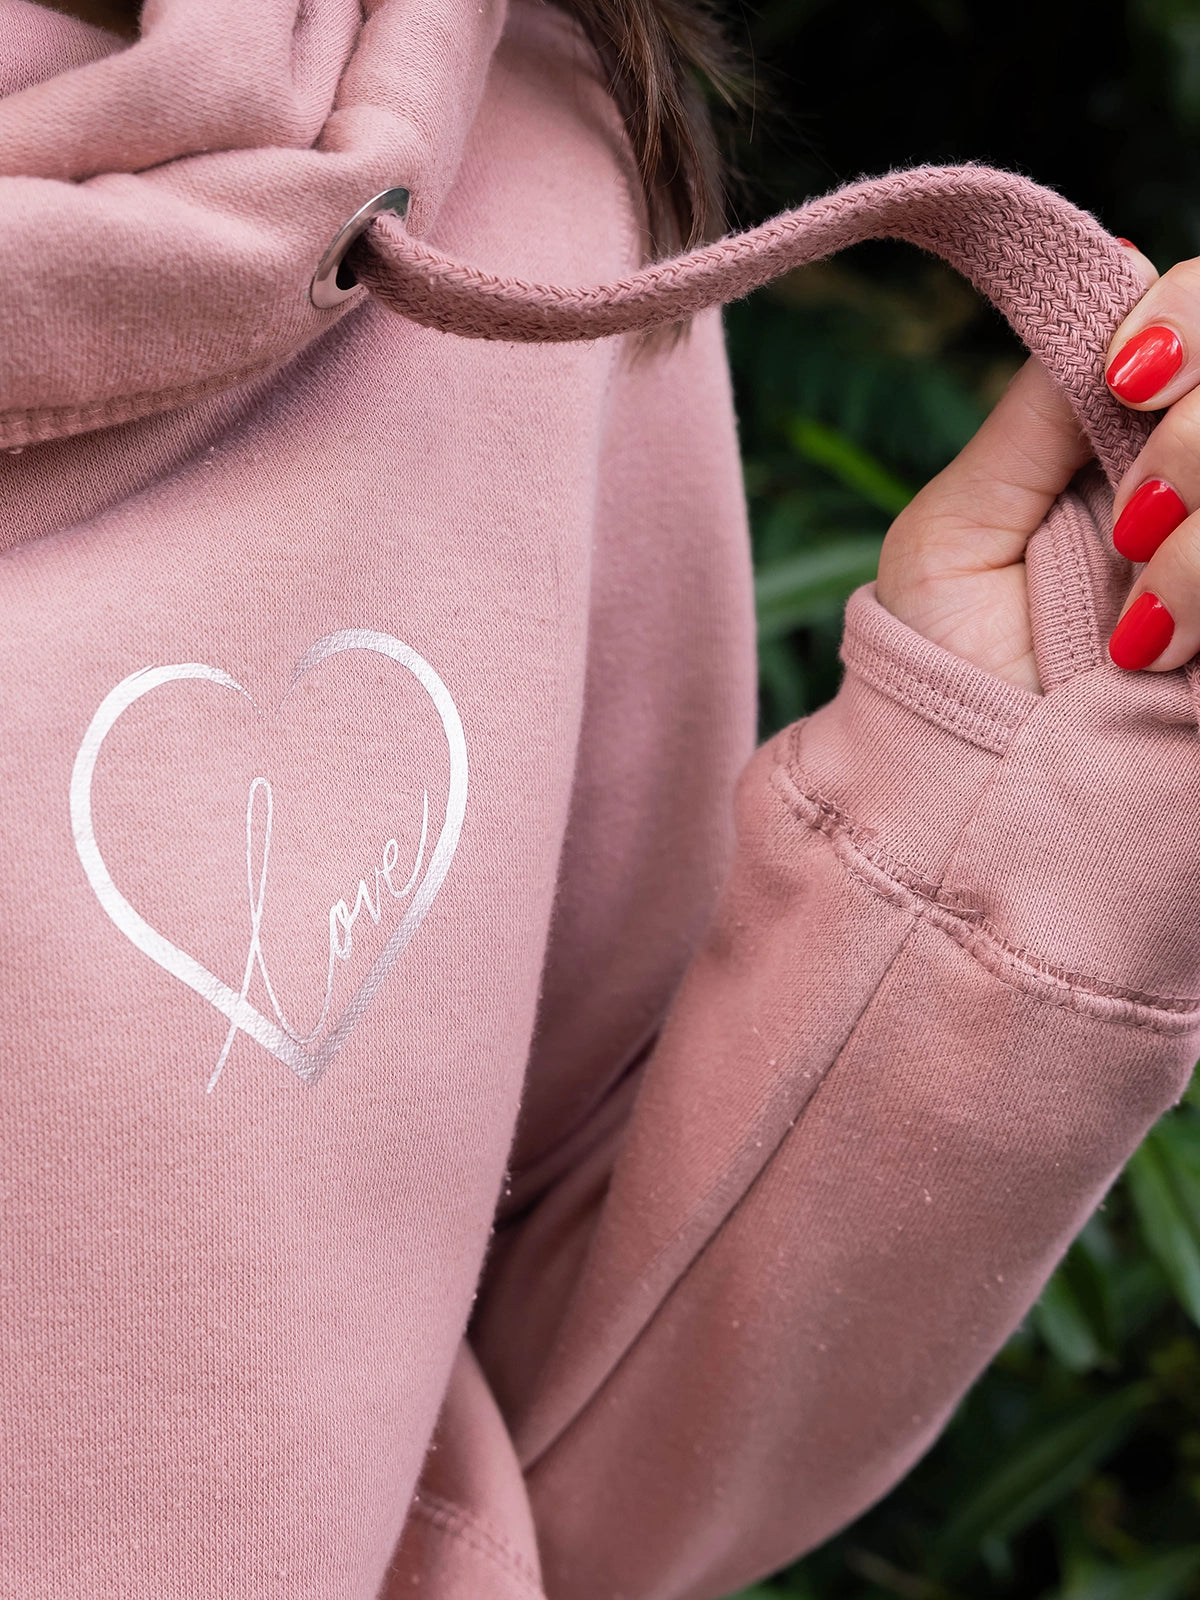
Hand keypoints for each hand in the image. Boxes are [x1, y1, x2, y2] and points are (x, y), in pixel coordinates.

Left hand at [875, 242, 1160, 692]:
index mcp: (1134, 439)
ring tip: (1134, 627)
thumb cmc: (948, 658)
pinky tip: (1163, 654)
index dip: (1192, 321)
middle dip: (1195, 445)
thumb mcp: (963, 522)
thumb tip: (1113, 263)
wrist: (962, 787)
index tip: (1129, 376)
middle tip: (1129, 527)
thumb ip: (1040, 409)